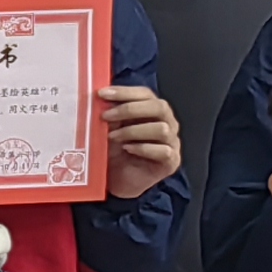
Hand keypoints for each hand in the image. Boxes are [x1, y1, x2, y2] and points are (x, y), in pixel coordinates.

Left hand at [100, 85, 184, 202]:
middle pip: (159, 107)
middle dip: (129, 109)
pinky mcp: (171, 162)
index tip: (102, 94)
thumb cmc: (114, 150)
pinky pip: (164, 151)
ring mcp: (172, 142)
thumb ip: (110, 113)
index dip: (124, 92)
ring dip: (133, 131)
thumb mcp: (108, 128)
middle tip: (105, 116)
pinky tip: (127, 149)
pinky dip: (143, 148)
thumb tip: (100, 99)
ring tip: (113, 137)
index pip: (145, 94)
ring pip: (162, 129)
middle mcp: (167, 123)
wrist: (117, 179)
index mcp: (152, 110)